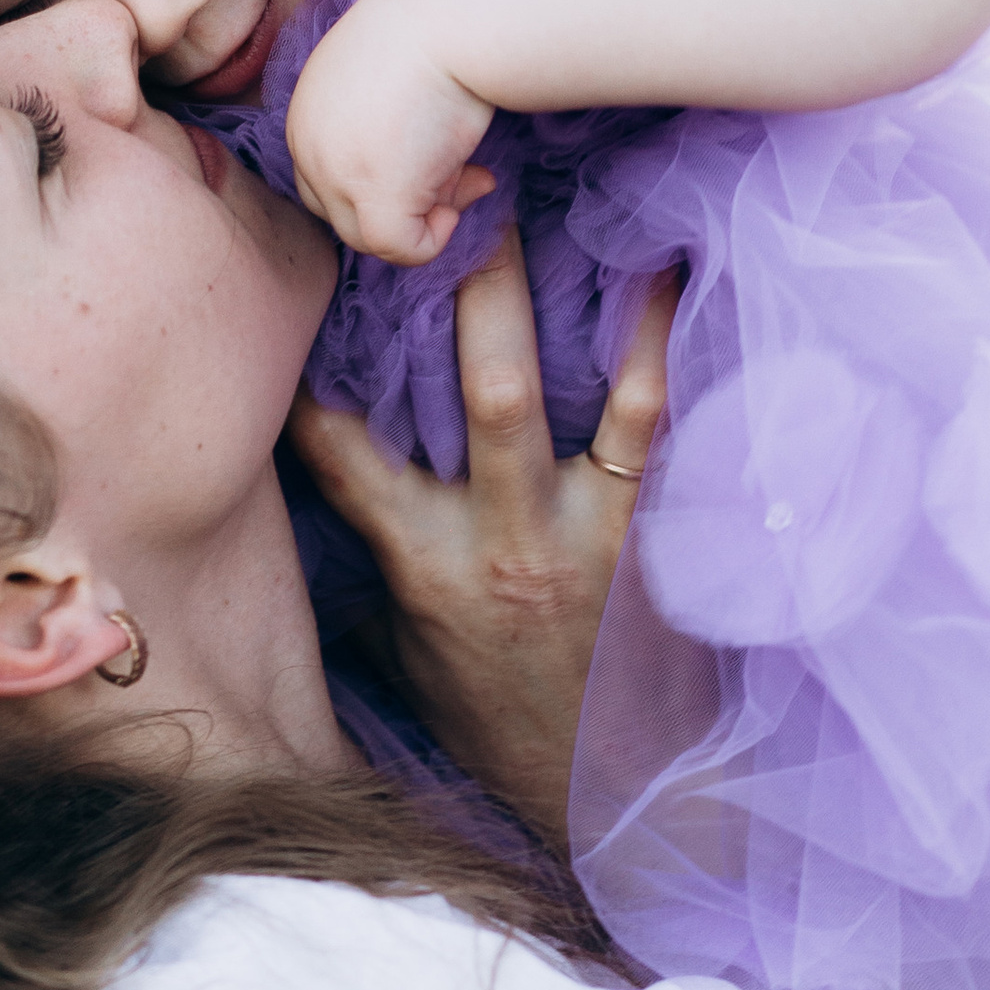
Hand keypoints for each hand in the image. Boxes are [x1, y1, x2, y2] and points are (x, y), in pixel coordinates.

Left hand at [284, 0, 499, 264]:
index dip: (385, 181)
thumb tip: (424, 178)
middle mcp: (306, 144)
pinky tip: (473, 184)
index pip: (328, 178)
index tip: (439, 157)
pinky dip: (439, 237)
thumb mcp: (390, 76)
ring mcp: (334, 174)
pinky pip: (402, 250)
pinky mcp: (372, 198)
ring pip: (371, 238)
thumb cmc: (438, 25)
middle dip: (405, 202)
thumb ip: (384, 126)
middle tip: (466, 173)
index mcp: (305, 111)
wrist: (458, 10)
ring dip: (429, 215)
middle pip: (344, 213)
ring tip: (472, 174)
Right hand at [289, 240, 677, 846]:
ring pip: (603, 405)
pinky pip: (679, 438)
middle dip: (478, 289)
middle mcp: (508, 545)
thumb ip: (367, 557)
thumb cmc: (489, 714)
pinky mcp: (663, 547)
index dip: (315, 363)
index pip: (343, 449)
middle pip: (492, 393)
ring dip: (609, 307)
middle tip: (475, 190)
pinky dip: (681, 359)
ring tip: (614, 210)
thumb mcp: (403, 644)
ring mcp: (595, 541)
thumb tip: (302, 479)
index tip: (310, 275)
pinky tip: (688, 281)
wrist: (599, 800)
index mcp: (423, 566)